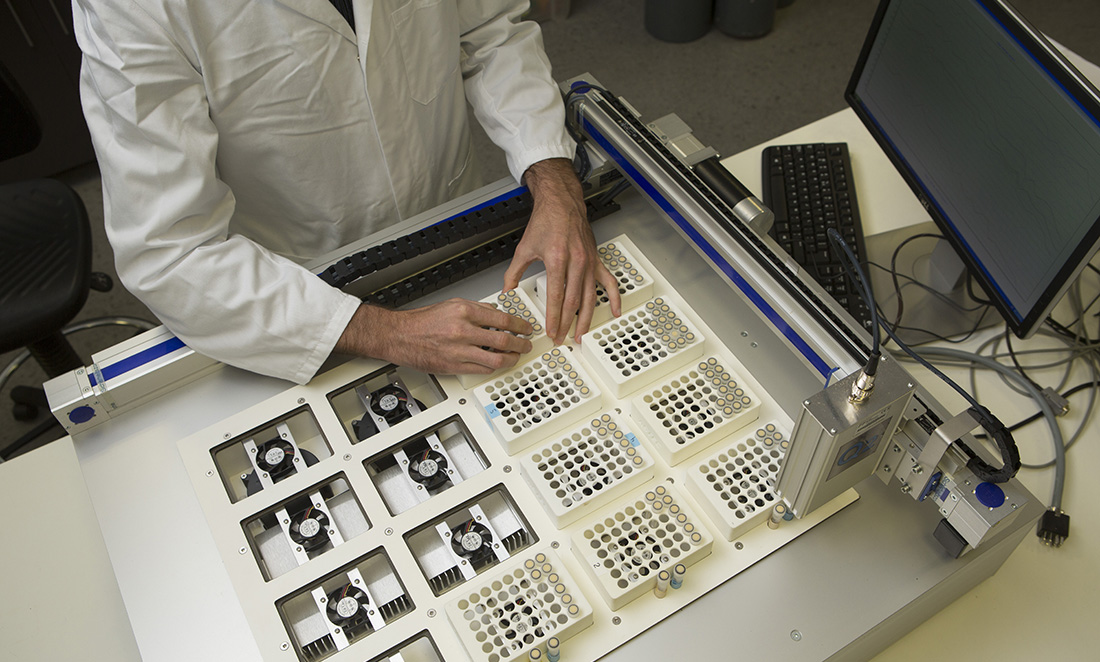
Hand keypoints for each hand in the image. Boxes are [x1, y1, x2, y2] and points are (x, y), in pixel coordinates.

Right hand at [334, 300, 532, 373]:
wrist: (400, 336)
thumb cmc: (423, 321)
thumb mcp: (452, 304)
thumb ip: (477, 308)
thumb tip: (497, 313)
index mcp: (464, 312)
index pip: (503, 320)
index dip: (521, 325)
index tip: (527, 329)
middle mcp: (463, 331)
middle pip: (504, 340)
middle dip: (521, 344)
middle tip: (526, 345)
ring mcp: (459, 351)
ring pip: (496, 359)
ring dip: (511, 359)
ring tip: (515, 357)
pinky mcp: (454, 366)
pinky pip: (482, 370)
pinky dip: (492, 367)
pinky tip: (496, 363)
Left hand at [505, 158, 620, 343]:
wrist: (562, 202)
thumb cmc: (546, 220)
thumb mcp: (525, 248)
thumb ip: (514, 273)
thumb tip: (507, 291)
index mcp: (557, 259)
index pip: (557, 297)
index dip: (554, 317)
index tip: (551, 331)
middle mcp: (576, 262)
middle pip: (574, 301)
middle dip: (567, 323)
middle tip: (563, 338)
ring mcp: (589, 262)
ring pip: (591, 297)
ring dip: (586, 319)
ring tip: (581, 334)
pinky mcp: (596, 260)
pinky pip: (609, 282)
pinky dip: (614, 298)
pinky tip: (615, 311)